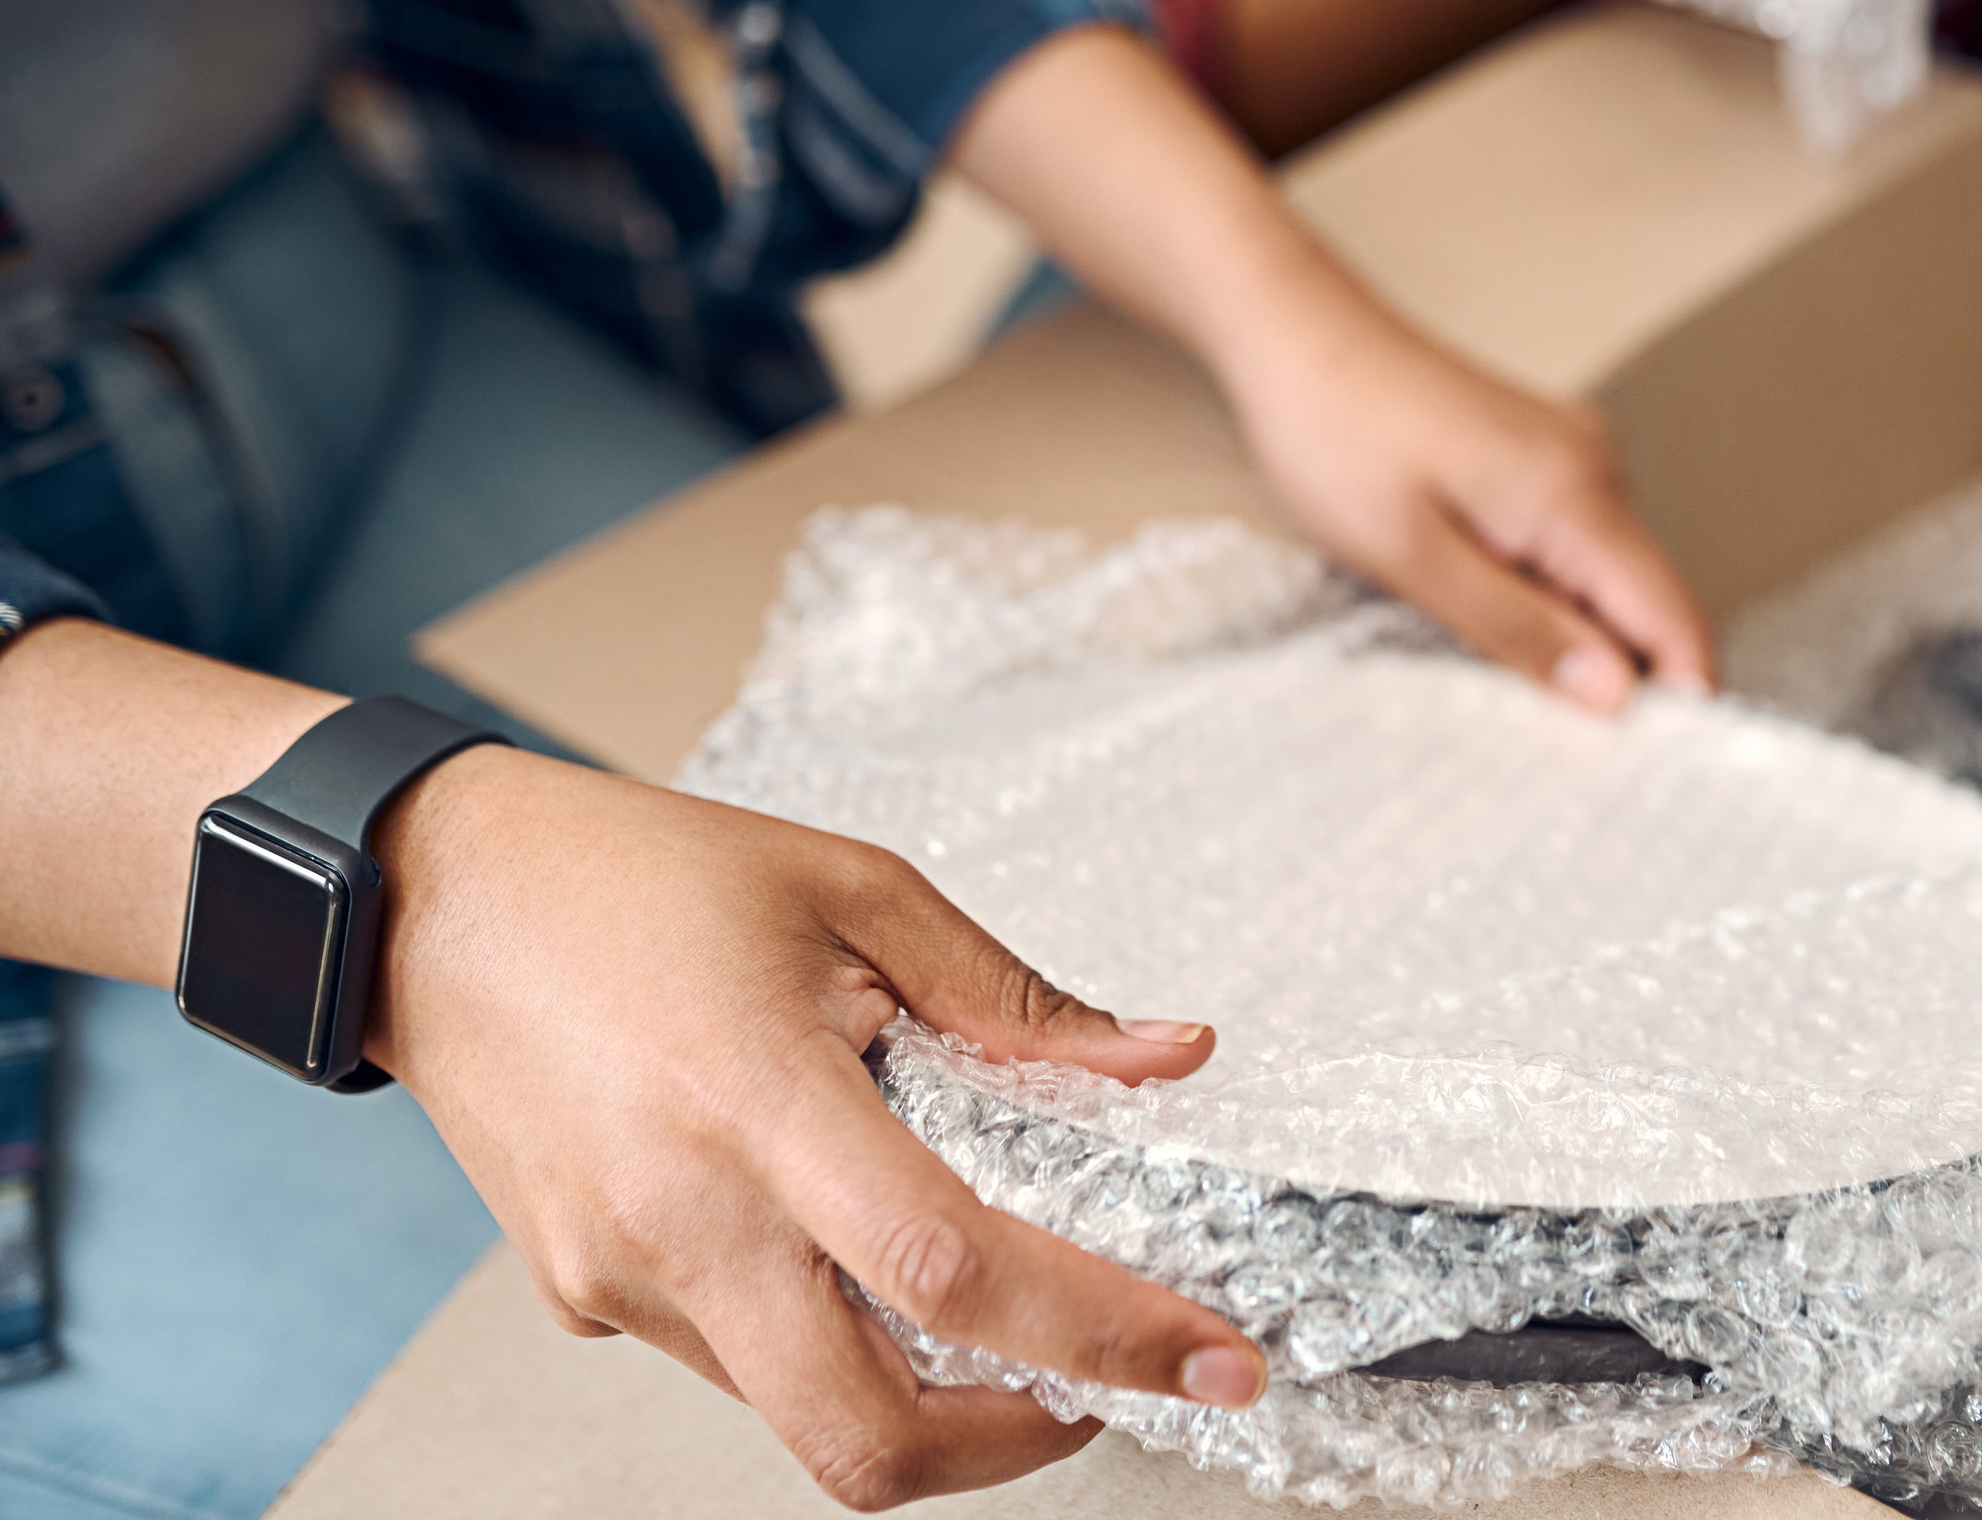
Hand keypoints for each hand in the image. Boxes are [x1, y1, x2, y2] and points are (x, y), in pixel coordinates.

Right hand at [366, 747, 1270, 1510]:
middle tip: (1102, 1384)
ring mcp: (620, 1279)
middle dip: (1016, 1446)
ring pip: (805, 1412)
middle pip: (867, 1438)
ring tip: (987, 1293)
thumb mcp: (855, 891)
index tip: (1208, 1359)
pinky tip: (842, 1243)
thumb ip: (1015, 999)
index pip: (955, 1270)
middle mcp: (682, 1220)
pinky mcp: (586, 1300)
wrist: (432, 900)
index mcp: (759, 1101)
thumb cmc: (630, 877)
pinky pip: (737, 1362)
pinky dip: (827, 1336)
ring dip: (924, 1389)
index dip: (1102, 1335)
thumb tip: (1162, 1059)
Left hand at [1220, 300, 1714, 710]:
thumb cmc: (1334, 435)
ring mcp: (1571, 455)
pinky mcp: (1541, 455)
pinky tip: (1479, 606)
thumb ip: (1519, 629)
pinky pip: (1572, 543)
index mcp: (1573, 495)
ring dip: (1570, 634)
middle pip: (1646, 603)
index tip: (1641, 769)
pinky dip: (1545, 590)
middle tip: (1534, 735)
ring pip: (1606, 578)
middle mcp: (1593, 468)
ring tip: (1485, 665)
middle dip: (1613, 677)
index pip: (1673, 616)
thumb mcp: (1412, 558)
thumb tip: (1615, 696)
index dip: (1676, 700)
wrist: (1296, 333)